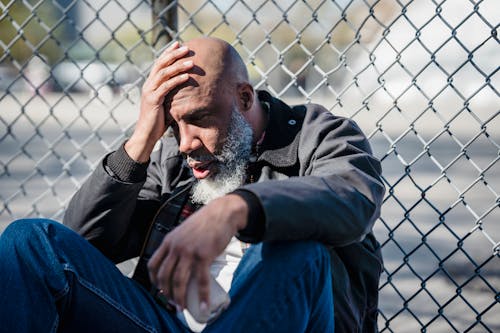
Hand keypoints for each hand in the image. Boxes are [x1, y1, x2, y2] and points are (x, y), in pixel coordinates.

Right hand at [125, 42, 193, 161]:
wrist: (146, 135)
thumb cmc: (158, 122)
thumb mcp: (167, 104)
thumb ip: (173, 95)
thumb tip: (189, 91)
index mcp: (150, 84)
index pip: (159, 63)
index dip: (168, 52)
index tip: (179, 43)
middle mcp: (148, 85)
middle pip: (161, 64)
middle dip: (174, 54)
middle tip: (186, 47)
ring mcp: (149, 92)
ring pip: (164, 73)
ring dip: (178, 66)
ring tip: (191, 61)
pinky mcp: (153, 100)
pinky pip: (166, 87)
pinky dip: (177, 80)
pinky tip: (187, 76)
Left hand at [147, 194, 247, 310]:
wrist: (223, 213)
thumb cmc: (206, 222)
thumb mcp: (184, 230)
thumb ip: (178, 244)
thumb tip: (178, 261)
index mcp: (169, 240)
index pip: (153, 264)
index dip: (154, 281)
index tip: (159, 289)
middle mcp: (176, 247)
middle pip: (165, 276)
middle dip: (167, 293)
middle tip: (172, 303)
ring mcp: (190, 252)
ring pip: (179, 281)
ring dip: (180, 298)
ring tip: (182, 308)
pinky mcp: (205, 256)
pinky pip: (202, 281)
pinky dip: (202, 296)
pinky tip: (204, 306)